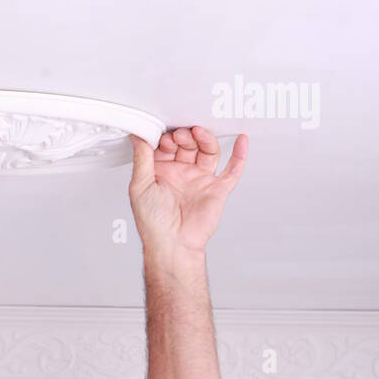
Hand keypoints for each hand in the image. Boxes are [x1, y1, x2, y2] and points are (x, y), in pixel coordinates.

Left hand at [128, 126, 247, 257]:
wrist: (173, 245)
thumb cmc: (154, 224)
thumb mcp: (140, 185)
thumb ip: (141, 158)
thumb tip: (138, 136)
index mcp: (162, 173)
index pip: (167, 145)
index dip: (167, 137)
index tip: (165, 135)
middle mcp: (181, 175)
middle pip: (189, 144)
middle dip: (185, 136)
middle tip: (181, 135)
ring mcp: (200, 181)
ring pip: (208, 151)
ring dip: (205, 139)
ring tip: (199, 133)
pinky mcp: (217, 190)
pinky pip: (232, 170)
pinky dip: (239, 155)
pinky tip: (241, 141)